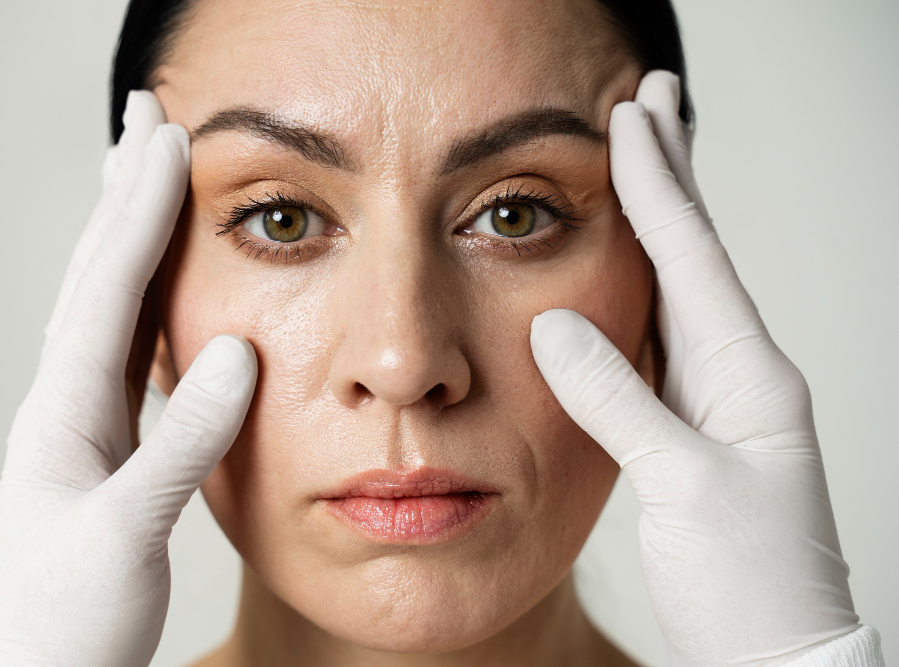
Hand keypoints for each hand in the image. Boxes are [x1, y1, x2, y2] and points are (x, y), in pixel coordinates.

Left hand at [0, 92, 256, 666]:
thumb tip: (232, 354)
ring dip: (127, 232)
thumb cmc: (67, 620)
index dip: (140, 211)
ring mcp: (82, 422)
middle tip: (144, 120)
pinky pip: (124, 347)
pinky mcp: (106, 445)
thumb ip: (180, 443)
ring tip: (143, 177)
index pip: (107, 288)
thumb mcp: (125, 535)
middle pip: (94, 274)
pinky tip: (156, 286)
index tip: (170, 142)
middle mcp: (66, 403)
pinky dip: (142, 294)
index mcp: (65, 413)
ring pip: (105, 303)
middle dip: (122, 191)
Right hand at [531, 71, 858, 665]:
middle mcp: (740, 378)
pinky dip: (639, 292)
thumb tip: (557, 327)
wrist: (775, 657)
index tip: (631, 119)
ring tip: (640, 166)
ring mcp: (718, 403)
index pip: (694, 259)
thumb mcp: (683, 489)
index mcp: (751, 379)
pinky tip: (625, 275)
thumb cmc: (750, 586)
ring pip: (680, 292)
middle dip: (672, 175)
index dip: (659, 185)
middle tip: (654, 103)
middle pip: (697, 255)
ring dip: (657, 223)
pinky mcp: (692, 431)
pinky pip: (661, 341)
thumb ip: (620, 403)